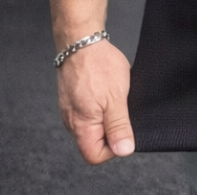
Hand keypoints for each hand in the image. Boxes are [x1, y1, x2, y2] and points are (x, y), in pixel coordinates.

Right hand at [56, 40, 134, 162]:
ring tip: (115, 97)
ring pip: (93, 125)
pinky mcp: (74, 98)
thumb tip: (124, 150)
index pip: (94, 155)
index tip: (124, 131)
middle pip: (94, 142)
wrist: (82, 41)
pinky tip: (108, 91)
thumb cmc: (97, 65)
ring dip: (108, 115)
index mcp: (81, 126)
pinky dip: (102, 105)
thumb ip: (119, 126)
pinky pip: (90, 111)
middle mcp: (72, 122)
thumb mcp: (116, 98)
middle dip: (112, 130)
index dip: (113, 148)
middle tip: (122, 110)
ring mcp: (72, 109)